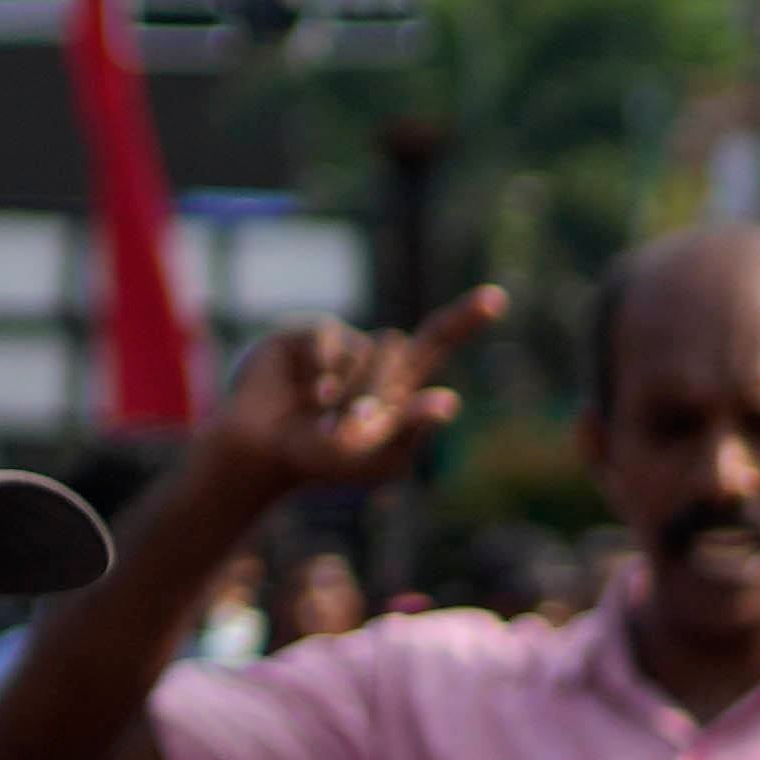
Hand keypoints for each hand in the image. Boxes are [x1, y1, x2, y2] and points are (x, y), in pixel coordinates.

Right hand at [194, 288, 500, 503]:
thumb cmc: (325, 462)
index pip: (438, 341)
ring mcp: (340, 342)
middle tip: (356, 427)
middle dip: (379, 393)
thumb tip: (449, 402)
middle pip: (399, 351)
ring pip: (366, 350)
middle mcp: (373, 355)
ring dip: (351, 391)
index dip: (465, 317)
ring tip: (326, 418)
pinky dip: (324, 373)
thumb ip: (412, 432)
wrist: (263, 454)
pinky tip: (313, 397)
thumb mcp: (377, 461)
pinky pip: (328, 341)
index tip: (496, 298)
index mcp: (399, 382)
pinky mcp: (305, 335)